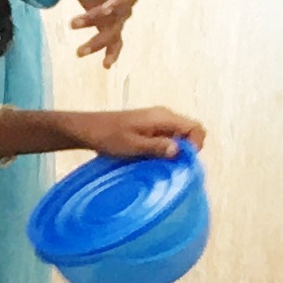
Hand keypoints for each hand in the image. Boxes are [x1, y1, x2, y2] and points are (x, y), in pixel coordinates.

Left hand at [58, 0, 139, 67]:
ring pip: (114, 32)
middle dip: (96, 21)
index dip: (115, 4)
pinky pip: (115, 41)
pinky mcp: (111, 23)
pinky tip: (105, 66)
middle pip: (118, 15)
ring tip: (78, 53)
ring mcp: (120, 13)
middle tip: (71, 23)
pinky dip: (112, 53)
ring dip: (98, 43)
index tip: (100, 12)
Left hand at [69, 105, 202, 161]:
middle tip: (174, 166)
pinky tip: (154, 160)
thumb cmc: (108, 136)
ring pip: (178, 136)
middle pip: (189, 131)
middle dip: (186, 149)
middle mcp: (164, 116)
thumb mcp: (132, 145)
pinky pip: (165, 137)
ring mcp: (157, 121)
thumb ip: (156, 147)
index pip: (195, 127)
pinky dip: (165, 148)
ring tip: (164, 165)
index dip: (196, 145)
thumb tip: (178, 150)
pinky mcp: (149, 127)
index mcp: (164, 117)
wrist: (87, 129)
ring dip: (175, 150)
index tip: (184, 162)